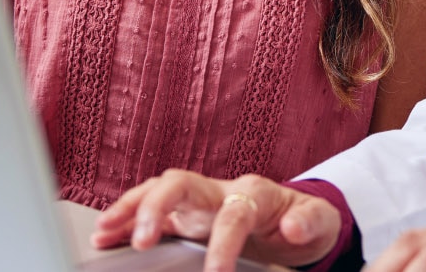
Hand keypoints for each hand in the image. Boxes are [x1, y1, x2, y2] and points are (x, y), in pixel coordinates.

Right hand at [91, 170, 341, 271]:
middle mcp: (219, 191)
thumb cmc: (303, 220)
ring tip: (106, 232)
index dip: (223, 242)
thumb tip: (294, 226)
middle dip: (157, 207)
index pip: (232, 213)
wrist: (296, 218)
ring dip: (130, 209)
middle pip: (181, 183)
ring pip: (157, 191)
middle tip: (141, 242)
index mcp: (254, 193)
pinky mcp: (183, 216)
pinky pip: (149, 211)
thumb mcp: (320, 222)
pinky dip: (126, 221)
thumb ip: (311, 222)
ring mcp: (198, 202)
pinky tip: (106, 236)